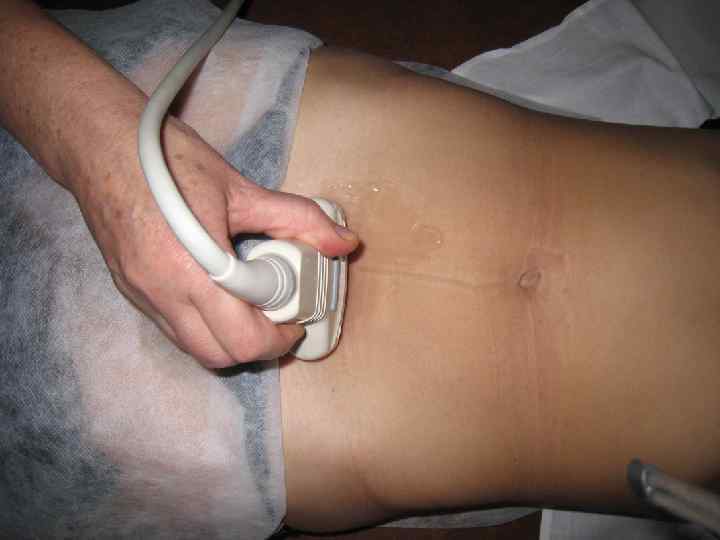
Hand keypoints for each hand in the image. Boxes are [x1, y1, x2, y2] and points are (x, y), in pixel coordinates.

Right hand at [75, 115, 358, 367]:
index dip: (281, 337)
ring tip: (250, 309)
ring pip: (192, 350)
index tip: (297, 320)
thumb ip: (298, 218)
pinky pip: (172, 330)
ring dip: (229, 342)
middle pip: (219, 356)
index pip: (244, 337)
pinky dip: (203, 327)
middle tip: (278, 321)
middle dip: (257, 348)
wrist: (99, 144)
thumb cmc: (167, 159)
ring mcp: (141, 296)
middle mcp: (163, 293)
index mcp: (195, 269)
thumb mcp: (241, 187)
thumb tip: (346, 242)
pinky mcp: (129, 291)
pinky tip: (217, 296)